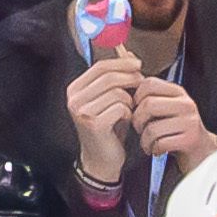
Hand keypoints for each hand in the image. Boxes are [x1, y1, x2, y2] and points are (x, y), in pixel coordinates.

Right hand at [65, 53, 143, 182]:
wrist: (101, 161)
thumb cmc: (108, 129)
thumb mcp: (109, 101)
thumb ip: (115, 80)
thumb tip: (131, 56)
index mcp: (75, 89)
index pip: (100, 67)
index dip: (121, 63)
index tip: (138, 64)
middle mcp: (74, 98)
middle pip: (109, 77)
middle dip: (130, 79)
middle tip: (142, 86)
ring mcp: (82, 111)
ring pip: (117, 92)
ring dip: (129, 101)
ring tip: (130, 111)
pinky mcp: (94, 123)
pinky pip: (120, 108)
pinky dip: (129, 114)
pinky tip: (127, 121)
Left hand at [133, 77, 216, 168]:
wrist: (202, 152)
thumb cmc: (178, 131)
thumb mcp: (168, 108)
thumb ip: (152, 95)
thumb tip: (126, 78)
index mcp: (178, 92)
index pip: (149, 83)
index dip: (136, 97)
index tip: (137, 110)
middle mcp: (186, 104)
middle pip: (148, 105)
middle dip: (137, 121)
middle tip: (139, 130)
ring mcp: (190, 122)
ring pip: (152, 127)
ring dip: (144, 140)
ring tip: (147, 143)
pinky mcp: (190, 140)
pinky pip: (161, 143)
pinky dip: (154, 149)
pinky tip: (157, 150)